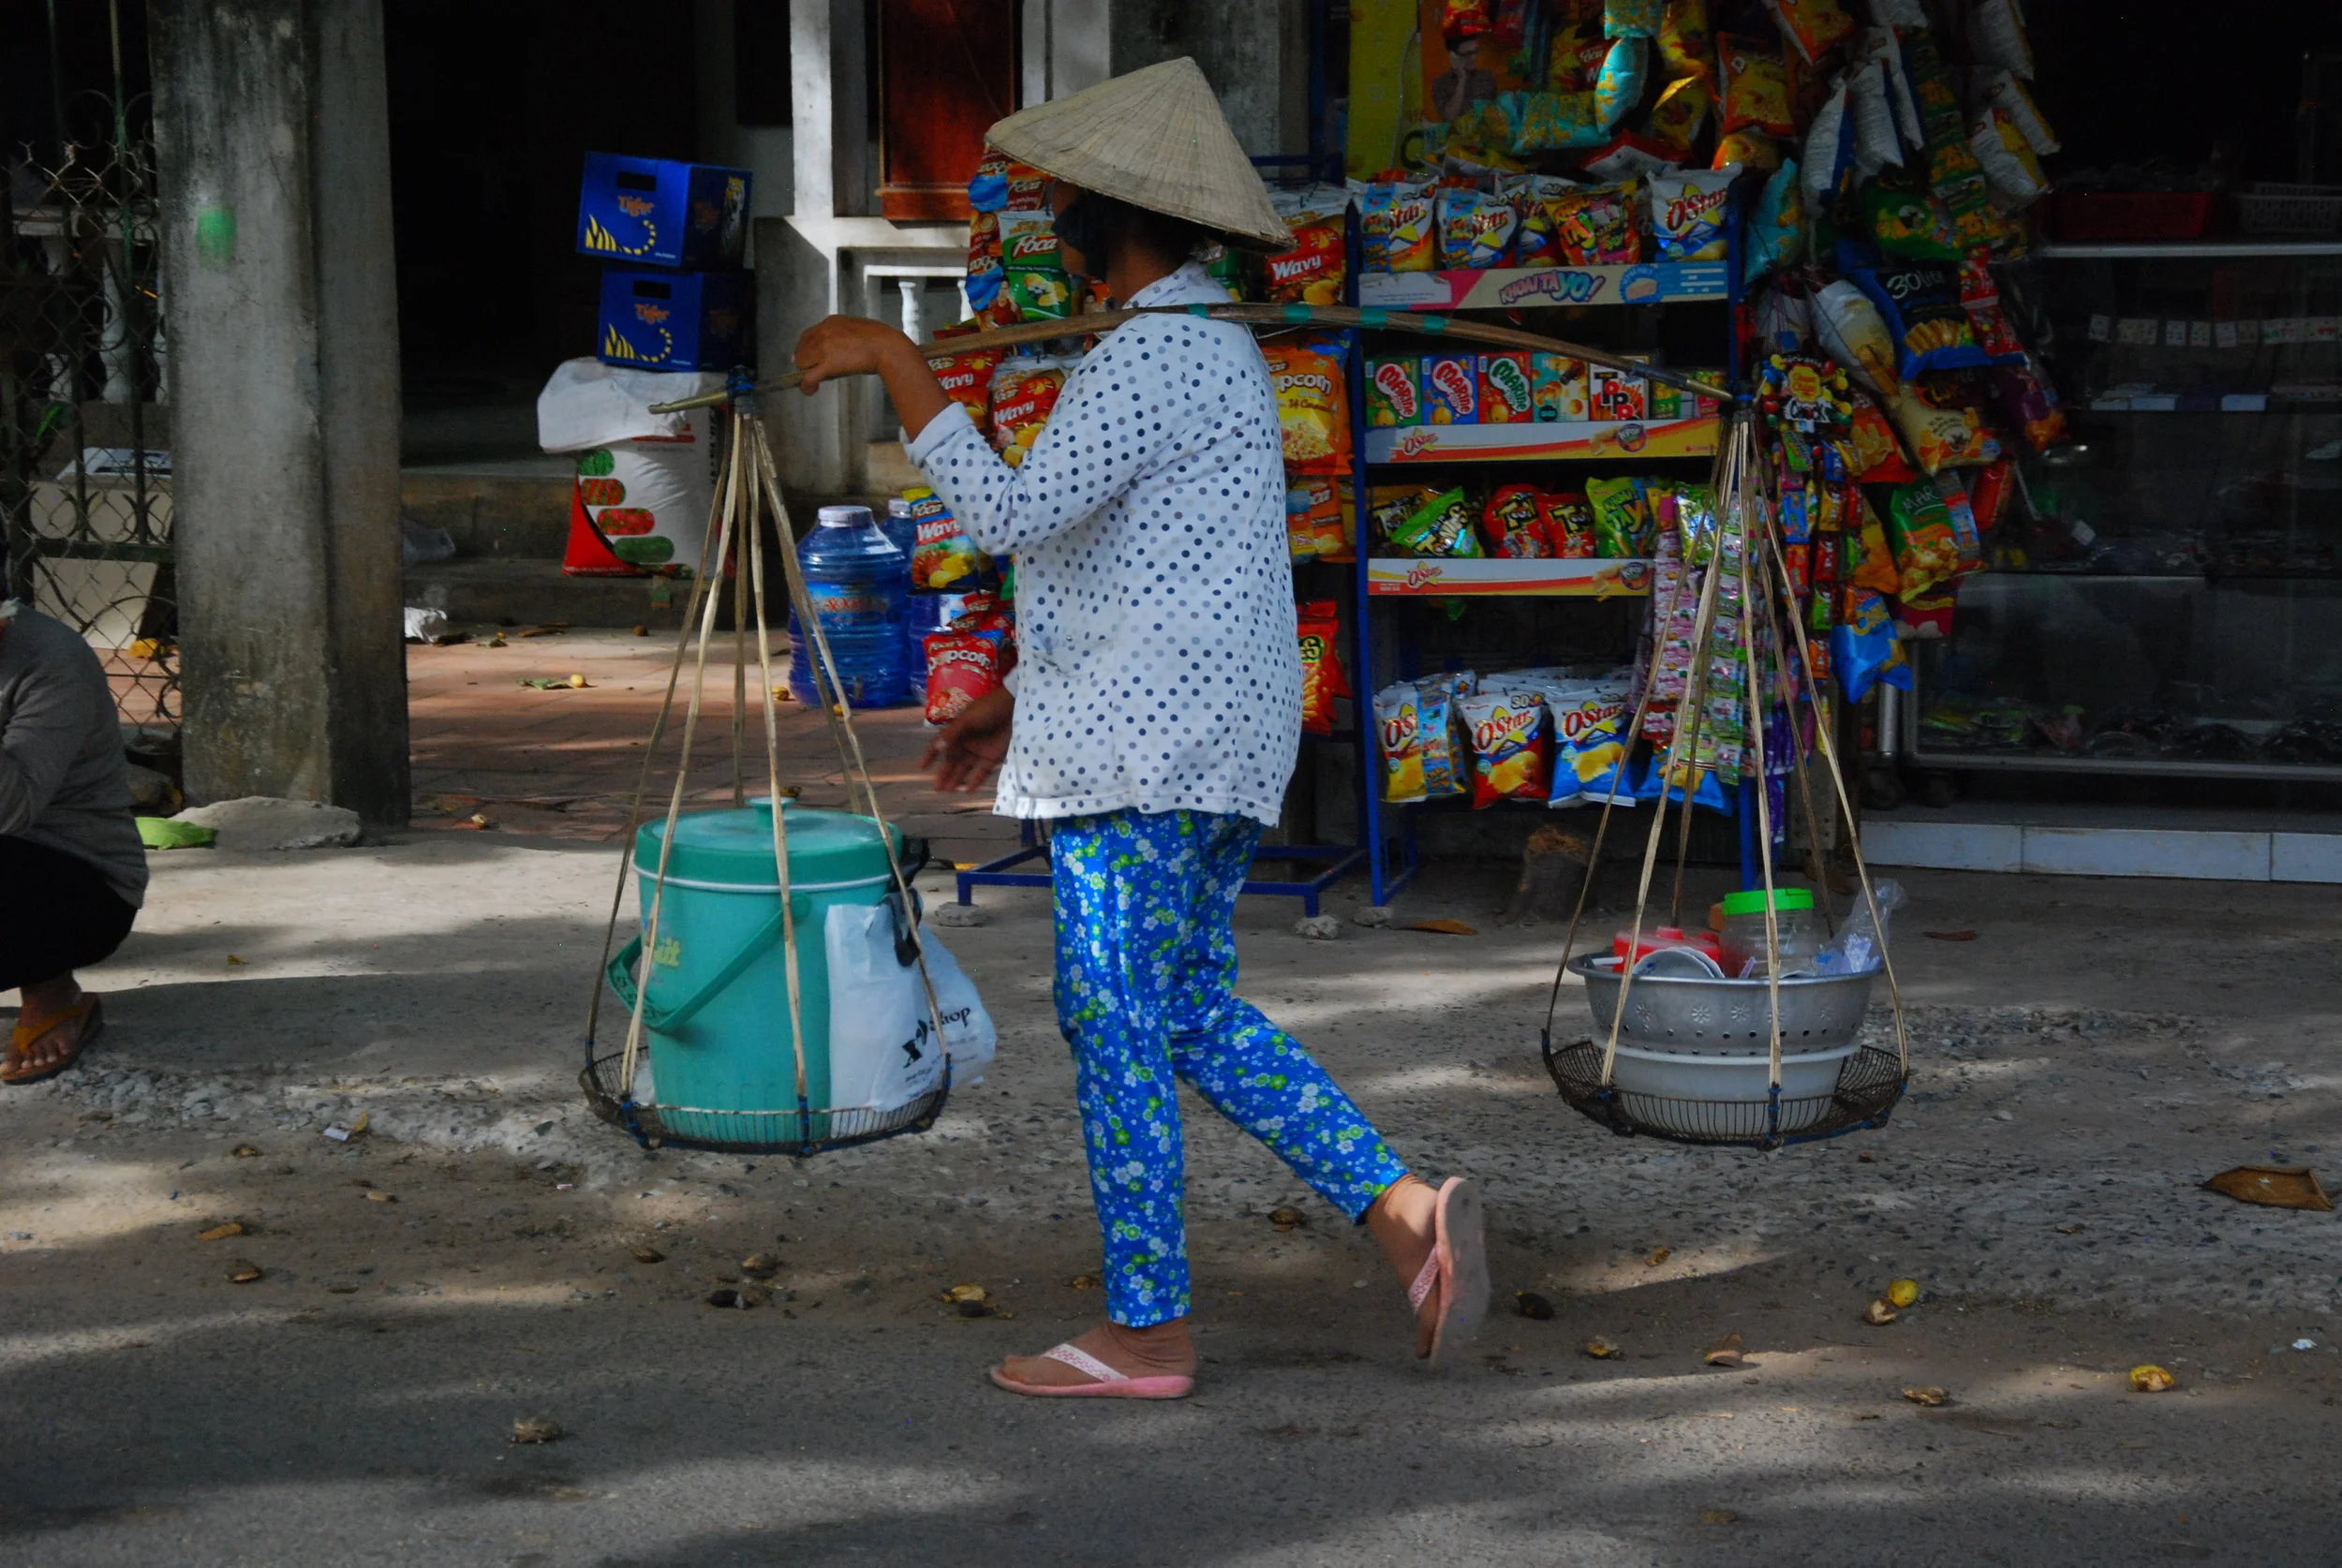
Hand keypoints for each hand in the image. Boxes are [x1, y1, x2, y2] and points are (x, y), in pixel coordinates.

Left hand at [792, 315, 915, 394]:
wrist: (888, 347)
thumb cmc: (880, 341)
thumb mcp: (857, 330)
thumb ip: (843, 337)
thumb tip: (835, 350)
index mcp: (831, 322)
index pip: (807, 335)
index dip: (806, 349)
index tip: (809, 358)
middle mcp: (824, 332)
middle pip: (801, 349)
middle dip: (806, 361)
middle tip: (815, 371)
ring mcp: (825, 347)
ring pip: (802, 362)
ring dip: (806, 373)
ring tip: (814, 382)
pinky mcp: (829, 364)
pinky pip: (808, 377)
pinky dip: (806, 386)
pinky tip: (811, 390)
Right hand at [920, 686, 1012, 793]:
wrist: (1016, 707)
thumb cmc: (989, 709)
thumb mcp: (968, 719)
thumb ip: (952, 734)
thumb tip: (936, 746)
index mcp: (958, 730)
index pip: (941, 743)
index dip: (931, 754)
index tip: (921, 767)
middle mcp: (967, 742)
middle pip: (953, 760)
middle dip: (944, 773)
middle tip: (936, 788)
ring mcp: (980, 750)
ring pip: (965, 768)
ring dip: (957, 779)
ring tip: (948, 791)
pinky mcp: (994, 756)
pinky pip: (982, 771)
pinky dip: (975, 780)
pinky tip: (968, 790)